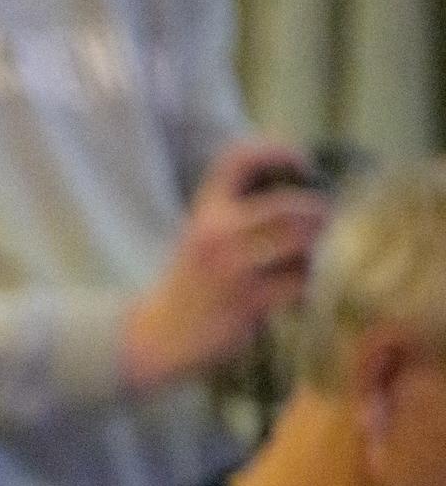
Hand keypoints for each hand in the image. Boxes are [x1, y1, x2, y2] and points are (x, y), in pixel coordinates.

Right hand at [121, 138, 330, 390]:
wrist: (160, 334)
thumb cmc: (193, 282)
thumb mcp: (202, 237)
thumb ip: (240, 213)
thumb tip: (304, 193)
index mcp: (205, 212)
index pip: (238, 160)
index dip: (277, 151)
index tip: (303, 164)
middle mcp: (216, 234)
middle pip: (289, 205)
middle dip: (319, 213)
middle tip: (326, 223)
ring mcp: (232, 268)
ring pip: (301, 241)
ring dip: (316, 248)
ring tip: (311, 257)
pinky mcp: (247, 301)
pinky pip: (299, 281)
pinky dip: (307, 283)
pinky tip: (298, 290)